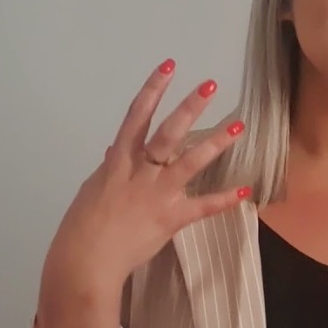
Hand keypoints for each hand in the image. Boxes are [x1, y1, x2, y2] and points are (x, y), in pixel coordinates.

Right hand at [35, 58, 249, 327]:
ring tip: (238, 125)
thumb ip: (108, 168)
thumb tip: (113, 151)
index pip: (137, 116)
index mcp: (118, 161)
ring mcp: (157, 194)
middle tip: (210, 85)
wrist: (86, 260)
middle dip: (189, 107)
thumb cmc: (82, 225)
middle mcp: (140, 171)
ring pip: (190, 162)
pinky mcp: (171, 218)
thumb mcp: (92, 189)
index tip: (169, 66)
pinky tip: (245, 190)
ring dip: (215, 142)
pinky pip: (202, 207)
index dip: (153, 89)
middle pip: (168, 132)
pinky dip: (224, 199)